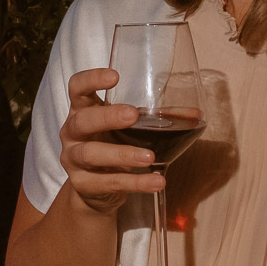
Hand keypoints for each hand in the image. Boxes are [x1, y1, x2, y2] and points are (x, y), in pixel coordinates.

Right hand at [58, 68, 161, 215]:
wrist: (95, 189)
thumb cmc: (112, 145)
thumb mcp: (129, 128)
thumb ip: (156, 118)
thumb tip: (195, 113)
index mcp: (82, 109)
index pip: (77, 87)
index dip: (91, 79)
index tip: (114, 76)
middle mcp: (72, 132)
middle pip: (82, 120)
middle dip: (107, 117)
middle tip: (133, 115)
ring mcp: (74, 159)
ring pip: (91, 154)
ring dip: (122, 154)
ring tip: (149, 157)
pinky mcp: (83, 185)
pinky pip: (109, 182)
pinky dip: (135, 183)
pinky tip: (156, 181)